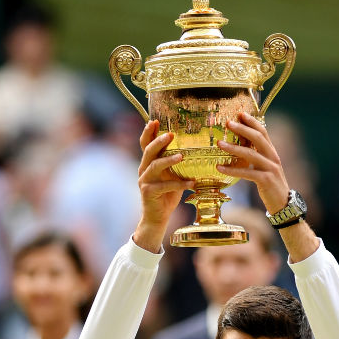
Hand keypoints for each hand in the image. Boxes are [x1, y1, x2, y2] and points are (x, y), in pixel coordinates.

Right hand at [133, 119, 194, 252]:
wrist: (157, 217)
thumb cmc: (166, 195)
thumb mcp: (172, 176)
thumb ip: (176, 164)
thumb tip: (195, 150)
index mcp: (148, 163)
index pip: (145, 144)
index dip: (148, 132)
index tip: (155, 121)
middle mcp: (143, 170)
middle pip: (148, 151)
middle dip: (158, 141)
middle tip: (170, 134)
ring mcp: (144, 181)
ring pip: (154, 166)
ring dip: (168, 160)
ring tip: (181, 156)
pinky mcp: (149, 192)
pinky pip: (165, 186)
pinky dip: (179, 184)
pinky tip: (191, 183)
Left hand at [215, 112, 289, 213]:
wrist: (283, 204)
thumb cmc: (270, 185)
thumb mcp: (264, 168)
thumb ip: (256, 156)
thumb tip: (240, 146)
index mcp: (272, 152)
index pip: (263, 132)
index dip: (252, 121)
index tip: (240, 113)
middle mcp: (273, 157)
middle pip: (258, 138)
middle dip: (242, 129)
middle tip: (228, 123)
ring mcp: (270, 168)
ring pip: (251, 154)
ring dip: (233, 147)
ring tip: (219, 144)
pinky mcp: (266, 180)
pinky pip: (246, 172)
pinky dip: (232, 170)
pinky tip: (219, 168)